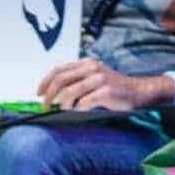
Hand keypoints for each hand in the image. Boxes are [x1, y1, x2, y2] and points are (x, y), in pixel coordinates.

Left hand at [38, 58, 155, 110]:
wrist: (137, 92)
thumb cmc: (112, 89)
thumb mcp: (92, 79)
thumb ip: (75, 82)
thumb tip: (52, 95)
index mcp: (86, 63)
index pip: (58, 70)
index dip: (45, 82)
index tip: (38, 94)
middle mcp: (91, 68)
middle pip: (61, 80)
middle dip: (48, 95)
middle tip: (44, 107)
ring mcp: (99, 79)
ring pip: (70, 92)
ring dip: (63, 104)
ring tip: (64, 110)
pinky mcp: (106, 91)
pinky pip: (84, 102)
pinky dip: (78, 108)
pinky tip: (80, 110)